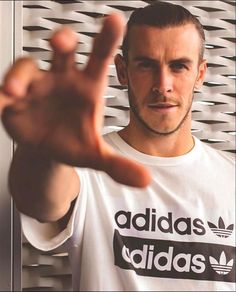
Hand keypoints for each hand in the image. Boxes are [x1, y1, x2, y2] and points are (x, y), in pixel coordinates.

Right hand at [1, 13, 150, 186]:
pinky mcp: (13, 101)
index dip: (107, 39)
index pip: (100, 59)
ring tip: (16, 92)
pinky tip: (2, 101)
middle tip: (61, 42)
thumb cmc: (73, 142)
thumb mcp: (96, 155)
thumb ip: (119, 166)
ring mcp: (36, 87)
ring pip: (27, 68)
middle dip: (62, 41)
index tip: (116, 20)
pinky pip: (3, 92)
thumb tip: (145, 180)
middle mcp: (61, 80)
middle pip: (62, 53)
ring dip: (20, 76)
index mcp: (85, 88)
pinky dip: (0, 95)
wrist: (48, 149)